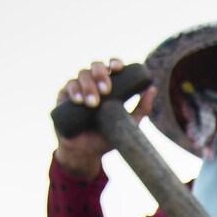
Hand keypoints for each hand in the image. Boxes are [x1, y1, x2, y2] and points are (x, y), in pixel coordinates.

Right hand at [55, 58, 155, 179]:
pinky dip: (73, 91)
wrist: (85, 153)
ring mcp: (78, 87)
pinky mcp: (64, 96)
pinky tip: (79, 100)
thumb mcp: (128, 124)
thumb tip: (153, 89)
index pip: (112, 66)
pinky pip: (67, 86)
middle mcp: (93, 82)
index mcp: (109, 84)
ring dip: (88, 86)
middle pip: (96, 66)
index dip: (115, 63)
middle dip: (101, 75)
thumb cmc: (107, 137)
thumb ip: (141, 109)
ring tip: (93, 104)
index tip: (118, 69)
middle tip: (106, 90)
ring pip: (82, 74)